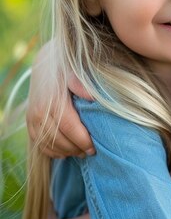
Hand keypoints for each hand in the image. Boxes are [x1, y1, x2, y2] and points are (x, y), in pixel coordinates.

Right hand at [26, 42, 94, 157]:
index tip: (94, 148)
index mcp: (54, 101)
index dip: (82, 141)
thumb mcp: (75, 73)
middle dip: (76, 149)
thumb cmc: (66, 70)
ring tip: (81, 153)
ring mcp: (32, 119)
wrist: (45, 65)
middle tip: (91, 152)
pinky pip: (40, 143)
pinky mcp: (29, 123)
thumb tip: (92, 97)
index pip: (70, 128)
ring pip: (49, 144)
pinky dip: (52, 151)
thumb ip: (82, 84)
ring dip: (66, 152)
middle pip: (60, 140)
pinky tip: (65, 153)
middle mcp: (40, 112)